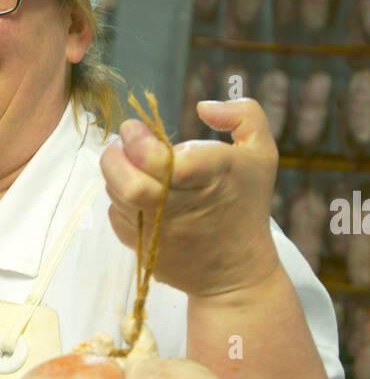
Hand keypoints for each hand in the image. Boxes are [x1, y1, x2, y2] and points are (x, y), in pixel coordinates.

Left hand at [99, 96, 280, 297]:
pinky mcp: (142, 246)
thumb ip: (242, 114)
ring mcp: (159, 231)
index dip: (141, 143)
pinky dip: (120, 198)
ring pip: (118, 196)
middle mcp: (183, 207)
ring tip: (133, 164)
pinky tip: (140, 193)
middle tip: (123, 143)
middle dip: (116, 157)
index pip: (165, 163)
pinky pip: (117, 214)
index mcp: (213, 177)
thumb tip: (203, 106)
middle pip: (131, 184)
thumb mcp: (262, 152)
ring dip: (117, 174)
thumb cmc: (246, 203)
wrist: (235, 272)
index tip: (136, 129)